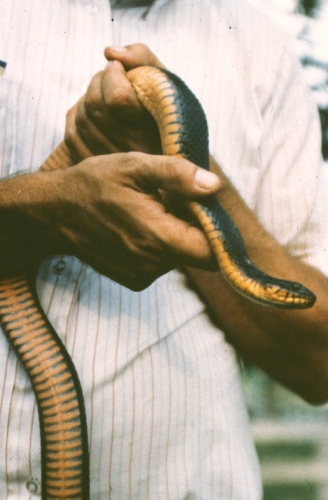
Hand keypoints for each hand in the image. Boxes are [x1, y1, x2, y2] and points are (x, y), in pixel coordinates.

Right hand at [0, 152, 218, 289]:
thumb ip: (177, 175)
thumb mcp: (134, 167)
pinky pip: (162, 264)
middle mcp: (153, 265)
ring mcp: (142, 276)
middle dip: (194, 228)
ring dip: (175, 236)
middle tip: (172, 202)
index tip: (210, 211)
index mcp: (158, 237)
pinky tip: (139, 227)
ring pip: (180, 257)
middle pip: (198, 254)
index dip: (220, 234)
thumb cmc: (93, 184)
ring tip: (151, 212)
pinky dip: (159, 246)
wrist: (53, 213)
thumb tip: (215, 186)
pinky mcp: (134, 280)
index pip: (213, 253)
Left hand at [64, 44, 164, 161]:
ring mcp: (113, 166)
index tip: (120, 68)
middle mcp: (134, 154)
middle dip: (97, 82)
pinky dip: (77, 117)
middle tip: (110, 78)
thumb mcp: (166, 83)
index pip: (117, 99)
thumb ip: (143, 59)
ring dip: (87, 98)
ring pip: (81, 120)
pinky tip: (93, 114)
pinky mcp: (97, 170)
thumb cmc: (169, 112)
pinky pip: (72, 136)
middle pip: (94, 106)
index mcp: (154, 132)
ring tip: (104, 95)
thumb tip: (109, 52)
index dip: (113, 75)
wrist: (168, 155)